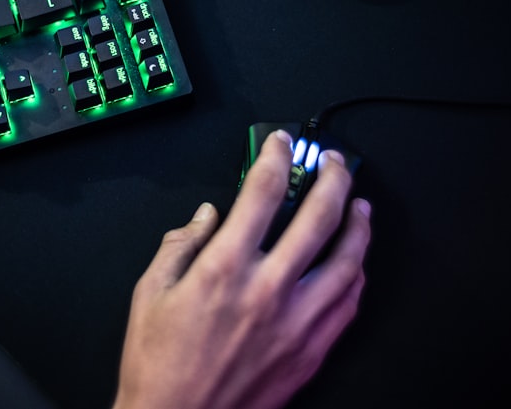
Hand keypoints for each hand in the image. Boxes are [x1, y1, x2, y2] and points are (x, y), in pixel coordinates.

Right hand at [113, 130, 371, 408]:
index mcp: (224, 269)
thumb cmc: (159, 368)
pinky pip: (348, 306)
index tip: (282, 143)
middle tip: (335, 162)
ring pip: (347, 261)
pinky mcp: (310, 352)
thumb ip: (179, 245)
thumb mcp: (150, 294)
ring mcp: (295, 323)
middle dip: (333, 178)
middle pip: (319, 217)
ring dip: (358, 225)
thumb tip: (205, 217)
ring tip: (360, 206)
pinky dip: (357, 277)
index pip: (263, 192)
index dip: (276, 156)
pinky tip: (356, 264)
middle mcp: (267, 291)